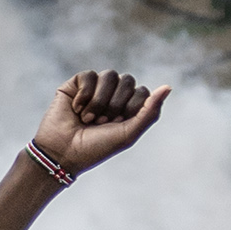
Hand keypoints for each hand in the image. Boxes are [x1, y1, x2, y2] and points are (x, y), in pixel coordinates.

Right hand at [31, 67, 167, 180]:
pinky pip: (88, 76)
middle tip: (101, 122)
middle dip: (115, 104)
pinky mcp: (74, 85)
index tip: (116, 126)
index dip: (131, 108)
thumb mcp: (129, 133)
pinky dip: (84, 94)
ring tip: (88, 118)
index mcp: (127, 106)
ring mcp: (93, 89)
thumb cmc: (96, 148)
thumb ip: (150, 111)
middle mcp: (112, 95)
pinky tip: (76, 109)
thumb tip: (168, 86)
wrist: (63, 154)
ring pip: (109, 75)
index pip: (142, 92)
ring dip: (100, 100)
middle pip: (127, 80)